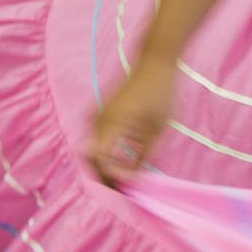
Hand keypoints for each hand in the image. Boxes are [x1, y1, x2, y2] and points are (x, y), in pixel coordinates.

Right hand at [85, 57, 177, 188]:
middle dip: (103, 177)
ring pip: (90, 150)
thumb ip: (146, 154)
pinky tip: (120, 163)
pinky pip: (95, 140)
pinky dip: (102, 154)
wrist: (154, 60)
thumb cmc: (161, 92)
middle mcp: (98, 119)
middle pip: (90, 158)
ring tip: (120, 180)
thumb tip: (134, 178)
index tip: (131, 184)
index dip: (114, 177)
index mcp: (113, 123)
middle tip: (121, 190)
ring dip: (101, 167)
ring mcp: (96, 114)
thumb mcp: (159, 128)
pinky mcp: (100, 112)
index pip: (102, 161)